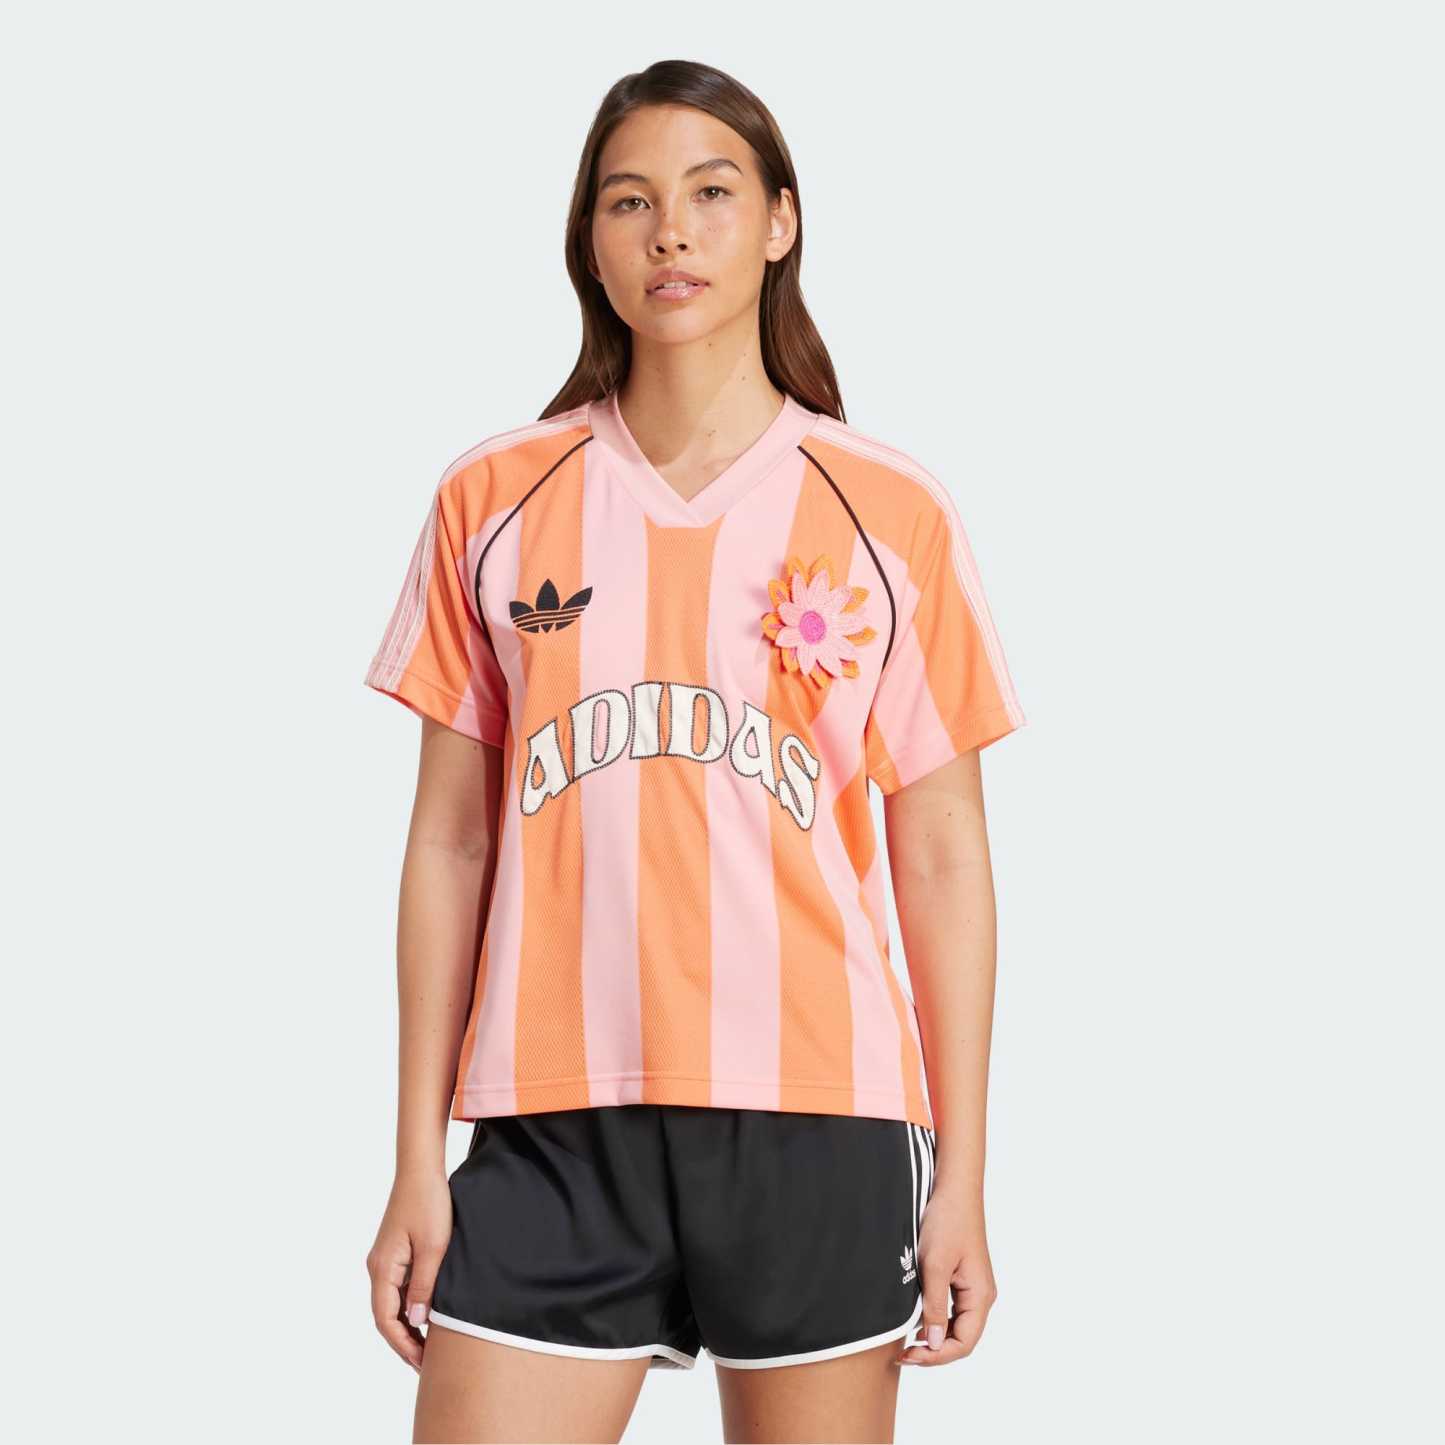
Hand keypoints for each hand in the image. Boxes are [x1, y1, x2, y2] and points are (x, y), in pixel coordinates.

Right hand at [366, 1170, 453, 1371]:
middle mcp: (377, 1266)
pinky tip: (426, 1316)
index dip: (402, 1344)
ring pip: (391, 1303)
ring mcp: (385, 1259)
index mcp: (383, 1268)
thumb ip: (425, 1287)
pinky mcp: (394, 1252)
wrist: (421, 1169)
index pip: (386, 1319)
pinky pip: (398, 1288)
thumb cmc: (429, 1203)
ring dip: (406, 1326)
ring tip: (428, 1346)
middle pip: (385, 1315)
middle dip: (404, 1341)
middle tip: (426, 1363)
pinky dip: (409, 1307)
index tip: (421, 1363)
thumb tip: (416, 1323)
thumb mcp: (434, 1247)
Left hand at [897, 1181, 996, 1366]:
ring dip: (933, 1337)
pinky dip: (935, 1320)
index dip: (937, 1356)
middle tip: (903, 1354)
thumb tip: (933, 1343)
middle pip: (961, 1339)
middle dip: (933, 1351)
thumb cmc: (947, 1221)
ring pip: (956, 1326)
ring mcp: (972, 1287)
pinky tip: (916, 1321)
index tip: (910, 1355)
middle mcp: (981, 1296)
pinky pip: (952, 1310)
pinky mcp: (962, 1278)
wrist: (953, 1189)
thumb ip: (935, 1306)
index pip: (964, 1343)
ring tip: (906, 1343)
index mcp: (980, 1296)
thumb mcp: (935, 1265)